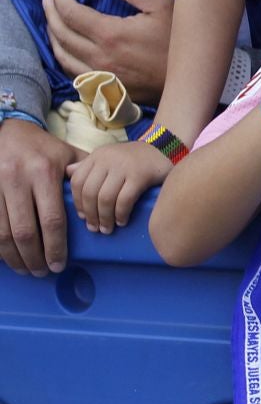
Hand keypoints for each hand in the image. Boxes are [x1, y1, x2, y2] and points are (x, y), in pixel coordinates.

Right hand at [0, 118, 76, 274]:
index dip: (55, 246)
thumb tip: (106, 197)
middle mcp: (18, 181)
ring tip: (27, 269)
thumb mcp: (67, 154)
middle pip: (26, 232)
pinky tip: (8, 257)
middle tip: (43, 272)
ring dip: (14, 257)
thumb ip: (86, 175)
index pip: (52, 219)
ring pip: (4, 234)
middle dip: (35, 257)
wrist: (6, 131)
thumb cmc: (41, 147)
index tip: (60, 264)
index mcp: (44, 173)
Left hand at [44, 0, 172, 106]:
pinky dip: (63, 59)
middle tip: (48, 2)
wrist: (192, 79)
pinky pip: (73, 74)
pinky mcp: (105, 89)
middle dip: (51, 15)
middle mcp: (98, 57)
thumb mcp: (164, 6)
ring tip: (51, 23)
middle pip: (62, 35)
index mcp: (110, 34)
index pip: (72, 14)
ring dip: (53, 38)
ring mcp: (100, 76)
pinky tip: (65, 51)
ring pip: (62, 57)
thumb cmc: (179, 40)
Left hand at [68, 137, 169, 233]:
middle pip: (89, 192)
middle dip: (90, 215)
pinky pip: (124, 200)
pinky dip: (121, 214)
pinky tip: (122, 221)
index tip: (83, 217)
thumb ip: (89, 165)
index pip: (77, 181)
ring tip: (107, 228)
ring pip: (105, 198)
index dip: (77, 202)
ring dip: (104, 218)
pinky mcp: (140, 175)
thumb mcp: (109, 156)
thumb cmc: (135, 157)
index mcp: (98, 156)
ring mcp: (124, 166)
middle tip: (95, 228)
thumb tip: (67, 173)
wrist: (166, 147)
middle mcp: (108, 159)